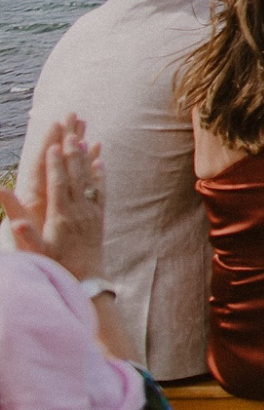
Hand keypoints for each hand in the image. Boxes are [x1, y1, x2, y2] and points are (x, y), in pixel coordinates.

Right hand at [0, 116, 105, 279]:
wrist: (86, 279)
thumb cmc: (56, 266)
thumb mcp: (37, 252)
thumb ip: (26, 235)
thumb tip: (12, 221)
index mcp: (62, 217)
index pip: (58, 185)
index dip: (55, 165)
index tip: (52, 146)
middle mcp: (80, 211)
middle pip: (76, 177)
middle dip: (72, 154)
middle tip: (69, 133)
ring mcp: (92, 212)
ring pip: (89, 180)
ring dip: (86, 159)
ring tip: (84, 138)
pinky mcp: (99, 216)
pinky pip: (101, 191)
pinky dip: (100, 175)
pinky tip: (100, 161)